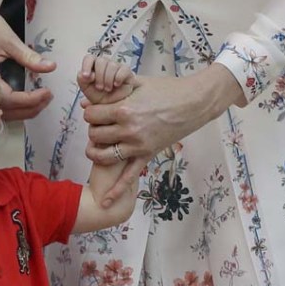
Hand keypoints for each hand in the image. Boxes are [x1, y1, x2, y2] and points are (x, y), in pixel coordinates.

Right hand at [0, 0, 54, 121]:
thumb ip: (28, 57)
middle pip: (9, 111)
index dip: (31, 100)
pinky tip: (27, 102)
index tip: (46, 92)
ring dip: (24, 111)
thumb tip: (51, 66)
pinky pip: (0, 107)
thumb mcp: (8, 40)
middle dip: (31, 108)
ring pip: (4, 113)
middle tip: (48, 98)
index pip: (11, 99)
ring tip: (42, 101)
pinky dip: (14, 108)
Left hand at [79, 55, 133, 94]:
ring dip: (108, 79)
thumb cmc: (102, 96)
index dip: (86, 65)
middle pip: (100, 61)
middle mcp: (104, 65)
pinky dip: (119, 77)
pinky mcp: (126, 70)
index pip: (89, 58)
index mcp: (93, 68)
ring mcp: (116, 66)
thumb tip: (81, 75)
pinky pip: (123, 69)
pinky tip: (116, 85)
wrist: (117, 103)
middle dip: (99, 76)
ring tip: (108, 89)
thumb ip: (83, 83)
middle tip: (100, 88)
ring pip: (111, 65)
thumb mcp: (89, 92)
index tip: (86, 77)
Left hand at [80, 64, 245, 202]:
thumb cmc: (167, 90)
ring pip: (104, 156)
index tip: (94, 112)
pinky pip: (128, 177)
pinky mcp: (147, 156)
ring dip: (96, 153)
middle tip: (98, 126)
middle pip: (95, 135)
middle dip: (93, 130)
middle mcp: (128, 130)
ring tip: (95, 148)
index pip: (92, 115)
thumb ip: (115, 89)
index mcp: (124, 109)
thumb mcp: (139, 83)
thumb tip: (90, 99)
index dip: (90, 113)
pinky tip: (105, 202)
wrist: (194, 103)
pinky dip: (116, 191)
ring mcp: (137, 146)